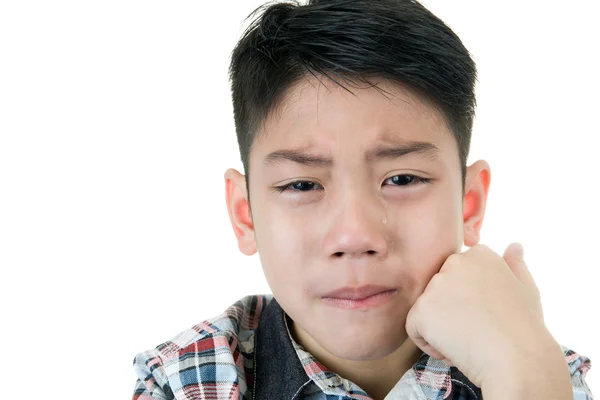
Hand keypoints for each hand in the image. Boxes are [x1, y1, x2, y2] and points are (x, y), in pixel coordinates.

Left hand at [405, 243, 550, 387]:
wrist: (517, 359)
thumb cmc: (524, 329)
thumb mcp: (526, 289)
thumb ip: (515, 266)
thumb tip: (514, 245)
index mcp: (479, 255)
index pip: (458, 277)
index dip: (471, 302)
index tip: (490, 315)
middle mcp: (454, 262)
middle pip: (439, 293)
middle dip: (453, 313)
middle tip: (479, 330)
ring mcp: (436, 285)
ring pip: (427, 311)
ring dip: (442, 329)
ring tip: (469, 340)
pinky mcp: (421, 309)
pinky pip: (414, 329)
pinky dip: (430, 344)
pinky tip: (455, 349)